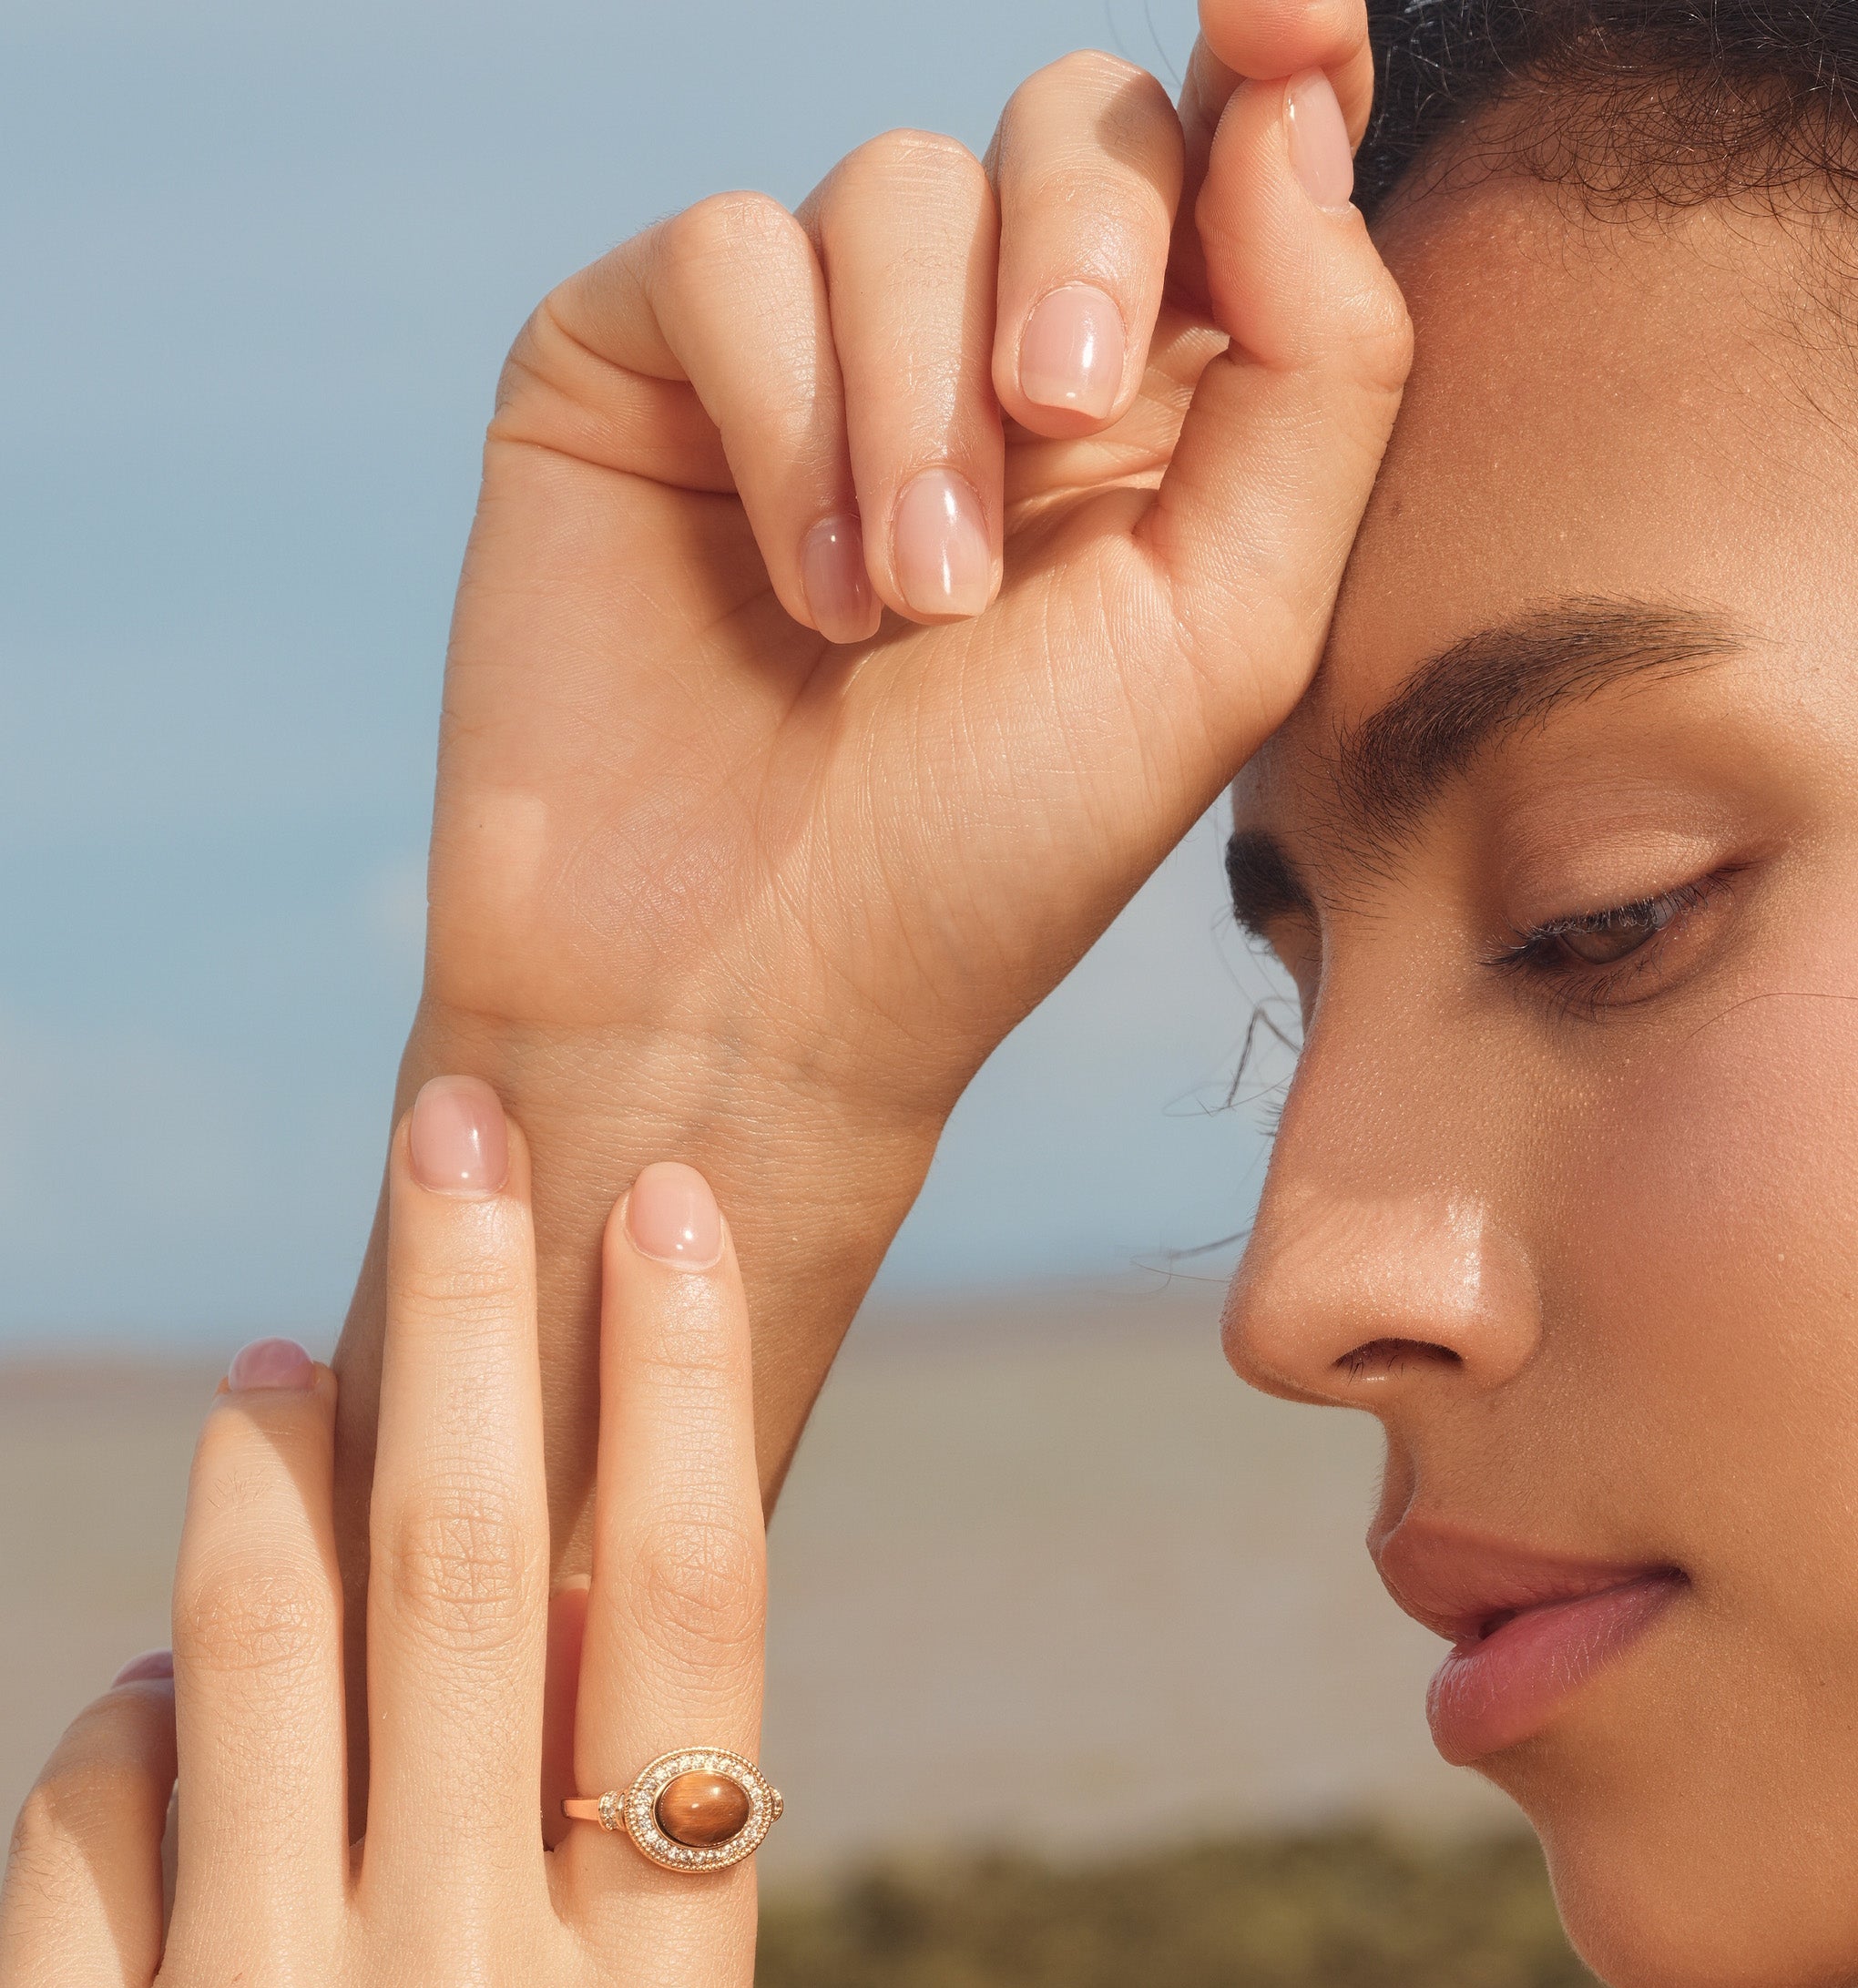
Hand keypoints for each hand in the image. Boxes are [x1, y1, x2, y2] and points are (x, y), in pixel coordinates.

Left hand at [0, 1086, 762, 1987]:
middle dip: (466, 1311)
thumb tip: (537, 1581)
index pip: (691, 1615)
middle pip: (470, 1569)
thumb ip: (620, 1855)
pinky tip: (176, 1702)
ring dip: (272, 1466)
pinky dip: (134, 1712)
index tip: (667, 1207)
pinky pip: (82, 1800)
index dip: (680, 1386)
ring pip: (248, 1640)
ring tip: (292, 1360)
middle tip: (458, 1130)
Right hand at [339, 1, 1408, 1581]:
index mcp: (1154, 417)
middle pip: (1077, 124)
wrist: (746, 1003)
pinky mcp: (639, 367)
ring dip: (920, 398)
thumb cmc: (994, 857)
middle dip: (1085, 252)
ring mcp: (806, 353)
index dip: (1273, 51)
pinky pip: (730, 253)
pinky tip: (806, 587)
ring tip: (906, 611)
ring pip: (896, 185)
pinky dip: (788, 408)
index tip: (1296, 10)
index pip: (1228, 160)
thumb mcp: (1225, 638)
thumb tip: (1291, 96)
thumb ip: (1318, 370)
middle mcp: (983, 356)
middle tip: (1059, 423)